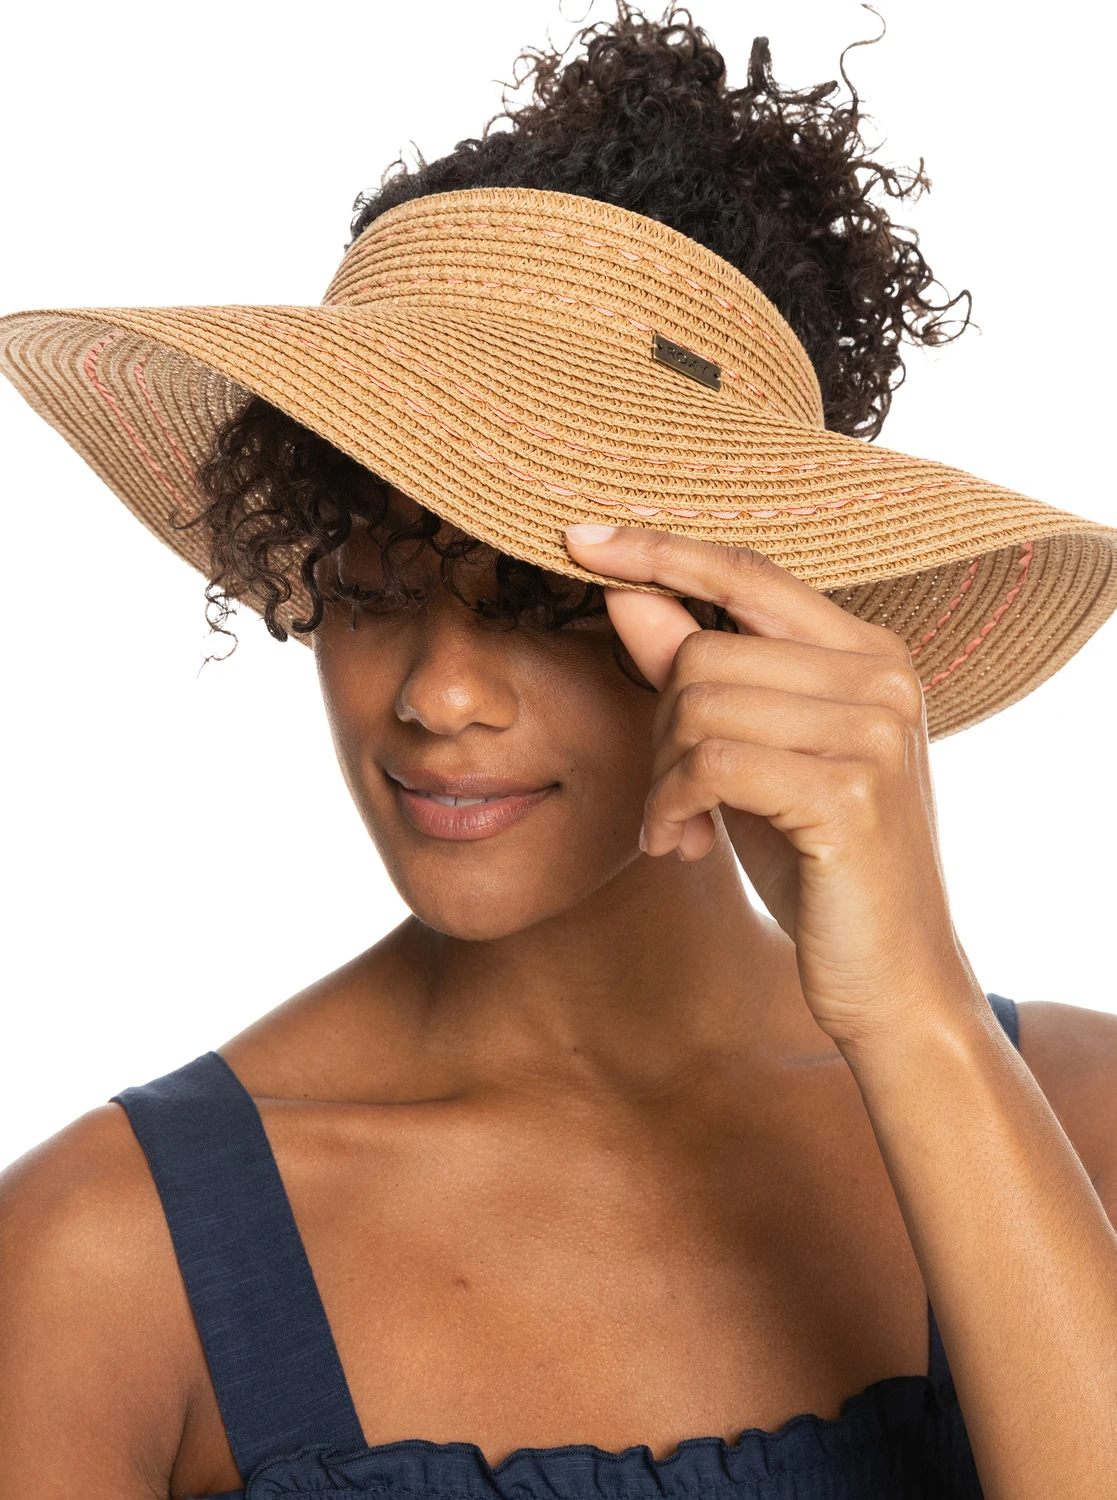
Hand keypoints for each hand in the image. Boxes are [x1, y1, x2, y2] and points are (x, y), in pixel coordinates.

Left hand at [564, 523, 983, 1048]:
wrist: (892, 977)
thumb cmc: (819, 865)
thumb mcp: (751, 757)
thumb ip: (699, 673)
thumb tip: (626, 592)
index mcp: (870, 654)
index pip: (747, 572)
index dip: (659, 551)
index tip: (581, 539)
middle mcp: (882, 677)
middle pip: (702, 649)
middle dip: (657, 726)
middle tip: (667, 794)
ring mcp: (873, 731)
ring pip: (696, 704)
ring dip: (660, 777)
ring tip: (676, 825)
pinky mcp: (850, 791)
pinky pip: (708, 763)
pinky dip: (670, 805)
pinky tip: (680, 845)